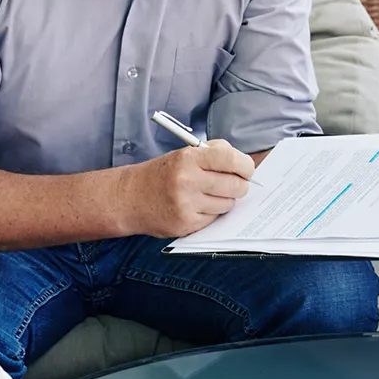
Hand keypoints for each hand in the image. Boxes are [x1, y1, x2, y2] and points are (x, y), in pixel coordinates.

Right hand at [122, 139, 254, 238]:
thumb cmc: (164, 173)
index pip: (229, 159)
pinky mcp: (185, 224)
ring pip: (227, 204)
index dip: (245, 165)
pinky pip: (214, 218)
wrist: (131, 197)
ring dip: (225, 200)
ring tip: (209, 194)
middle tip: (234, 183)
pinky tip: (197, 206)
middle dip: (240, 185)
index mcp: (189, 158)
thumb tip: (245, 165)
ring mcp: (186, 205)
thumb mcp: (185, 153)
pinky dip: (211, 213)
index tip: (248, 169)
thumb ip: (215, 153)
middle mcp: (187, 181)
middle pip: (235, 185)